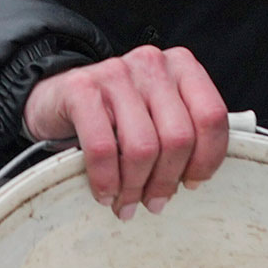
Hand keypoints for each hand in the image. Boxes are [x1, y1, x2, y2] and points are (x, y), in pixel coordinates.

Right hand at [22, 45, 230, 217]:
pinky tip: (105, 194)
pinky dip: (106, 181)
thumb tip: (195, 179)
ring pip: (143, 147)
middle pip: (178, 137)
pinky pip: (103, 148)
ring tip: (127, 203)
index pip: (211, 116)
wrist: (56, 97)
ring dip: (135, 187)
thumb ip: (183, 134)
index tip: (192, 183)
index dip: (207, 159)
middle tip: (154, 203)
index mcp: (182, 67)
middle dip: (166, 181)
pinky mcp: (82, 88)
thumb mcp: (157, 114)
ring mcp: (117, 72)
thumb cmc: (116, 114)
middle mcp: (153, 64)